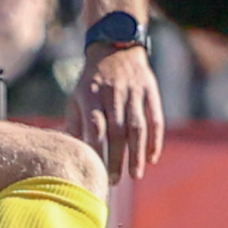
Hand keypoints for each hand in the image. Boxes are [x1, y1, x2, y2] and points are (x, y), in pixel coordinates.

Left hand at [71, 43, 164, 184]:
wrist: (116, 47)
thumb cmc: (92, 81)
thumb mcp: (77, 97)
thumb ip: (75, 124)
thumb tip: (73, 152)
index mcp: (91, 96)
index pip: (95, 128)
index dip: (97, 151)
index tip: (96, 171)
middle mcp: (113, 94)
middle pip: (116, 132)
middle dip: (116, 159)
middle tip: (114, 181)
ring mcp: (133, 92)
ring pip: (137, 127)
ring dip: (137, 154)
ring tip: (135, 175)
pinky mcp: (150, 90)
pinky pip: (155, 118)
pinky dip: (155, 140)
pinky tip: (152, 158)